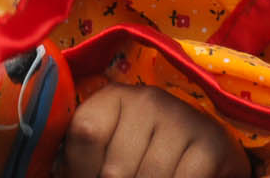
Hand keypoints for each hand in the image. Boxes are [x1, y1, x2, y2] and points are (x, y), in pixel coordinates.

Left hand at [61, 85, 247, 177]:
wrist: (204, 156)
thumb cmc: (142, 158)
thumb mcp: (107, 153)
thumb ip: (80, 162)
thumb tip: (59, 174)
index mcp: (113, 98)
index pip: (86, 133)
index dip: (81, 171)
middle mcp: (148, 100)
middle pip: (115, 168)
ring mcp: (181, 119)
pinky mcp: (209, 144)